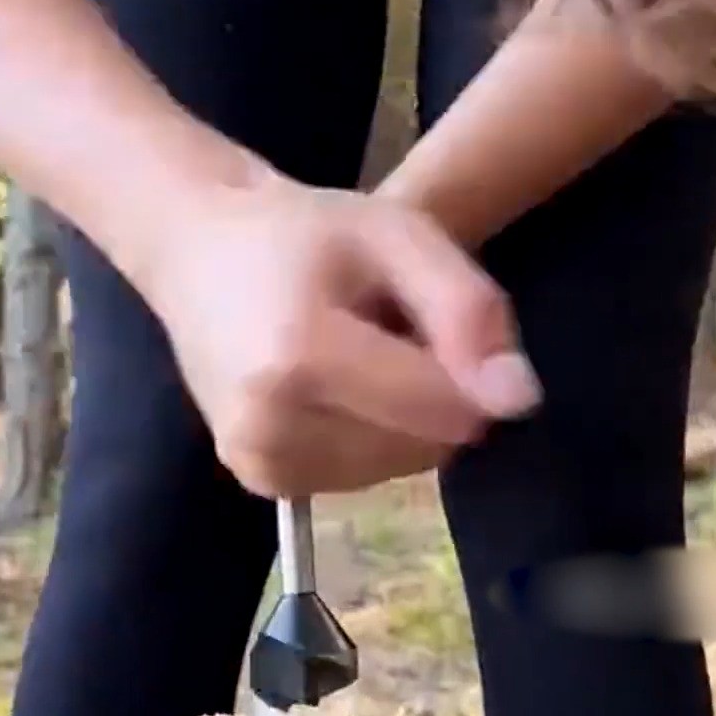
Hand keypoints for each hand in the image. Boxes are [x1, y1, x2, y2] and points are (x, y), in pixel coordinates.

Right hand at [140, 171, 540, 496]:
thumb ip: (469, 310)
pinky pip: (366, 476)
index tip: (439, 318)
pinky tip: (339, 384)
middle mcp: (271, 430)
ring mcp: (261, 465)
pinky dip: (373, 436)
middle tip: (391, 327)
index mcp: (300, 359)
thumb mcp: (399, 235)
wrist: (196, 251)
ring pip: (402, 467)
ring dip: (407, 416)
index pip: (445, 409)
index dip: (471, 370)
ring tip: (361, 352)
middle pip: (428, 444)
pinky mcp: (264, 483)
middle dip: (436, 392)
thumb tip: (519, 401)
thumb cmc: (303, 233)